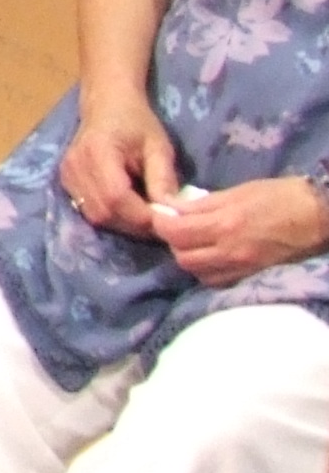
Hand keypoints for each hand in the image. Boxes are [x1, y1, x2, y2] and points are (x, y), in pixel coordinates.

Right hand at [59, 96, 179, 236]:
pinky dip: (111, 216)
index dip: (142, 216)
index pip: (117, 198)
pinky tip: (128, 208)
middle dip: (135, 224)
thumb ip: (163, 179)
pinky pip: (88, 210)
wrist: (106, 104)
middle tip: (159, 221)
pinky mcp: (65, 181)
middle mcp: (75, 166)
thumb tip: (171, 214)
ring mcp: (66, 175)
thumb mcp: (158, 146)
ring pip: (95, 216)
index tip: (168, 220)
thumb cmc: (136, 121)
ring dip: (123, 223)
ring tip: (145, 215)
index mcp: (98, 152)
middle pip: (104, 212)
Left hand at [151, 177, 328, 286]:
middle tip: (176, 230)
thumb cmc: (281, 196)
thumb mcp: (239, 191)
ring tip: (193, 243)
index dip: (160, 224)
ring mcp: (242, 267)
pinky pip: (218, 281)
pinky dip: (207, 271)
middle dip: (172, 243)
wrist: (319, 217)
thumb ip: (204, 203)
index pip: (175, 232)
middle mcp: (229, 251)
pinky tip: (210, 258)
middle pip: (182, 257)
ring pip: (198, 273)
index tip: (159, 215)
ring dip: (188, 259)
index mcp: (224, 224)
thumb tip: (174, 208)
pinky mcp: (252, 276)